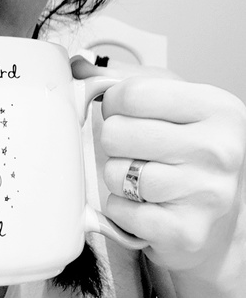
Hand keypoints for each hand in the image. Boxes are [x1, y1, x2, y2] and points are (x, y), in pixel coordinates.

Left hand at [73, 57, 245, 274]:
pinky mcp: (186, 232)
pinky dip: (121, 207)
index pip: (131, 93)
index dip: (114, 104)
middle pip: (117, 133)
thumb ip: (123, 81)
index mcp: (217, 108)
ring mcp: (205, 193)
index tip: (124, 112)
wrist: (219, 219)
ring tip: (143, 177)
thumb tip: (78, 65)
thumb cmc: (189, 154)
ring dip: (118, 176)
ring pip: (115, 172)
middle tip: (137, 150)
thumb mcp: (171, 106)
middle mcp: (218, 149)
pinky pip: (119, 208)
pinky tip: (144, 204)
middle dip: (115, 142)